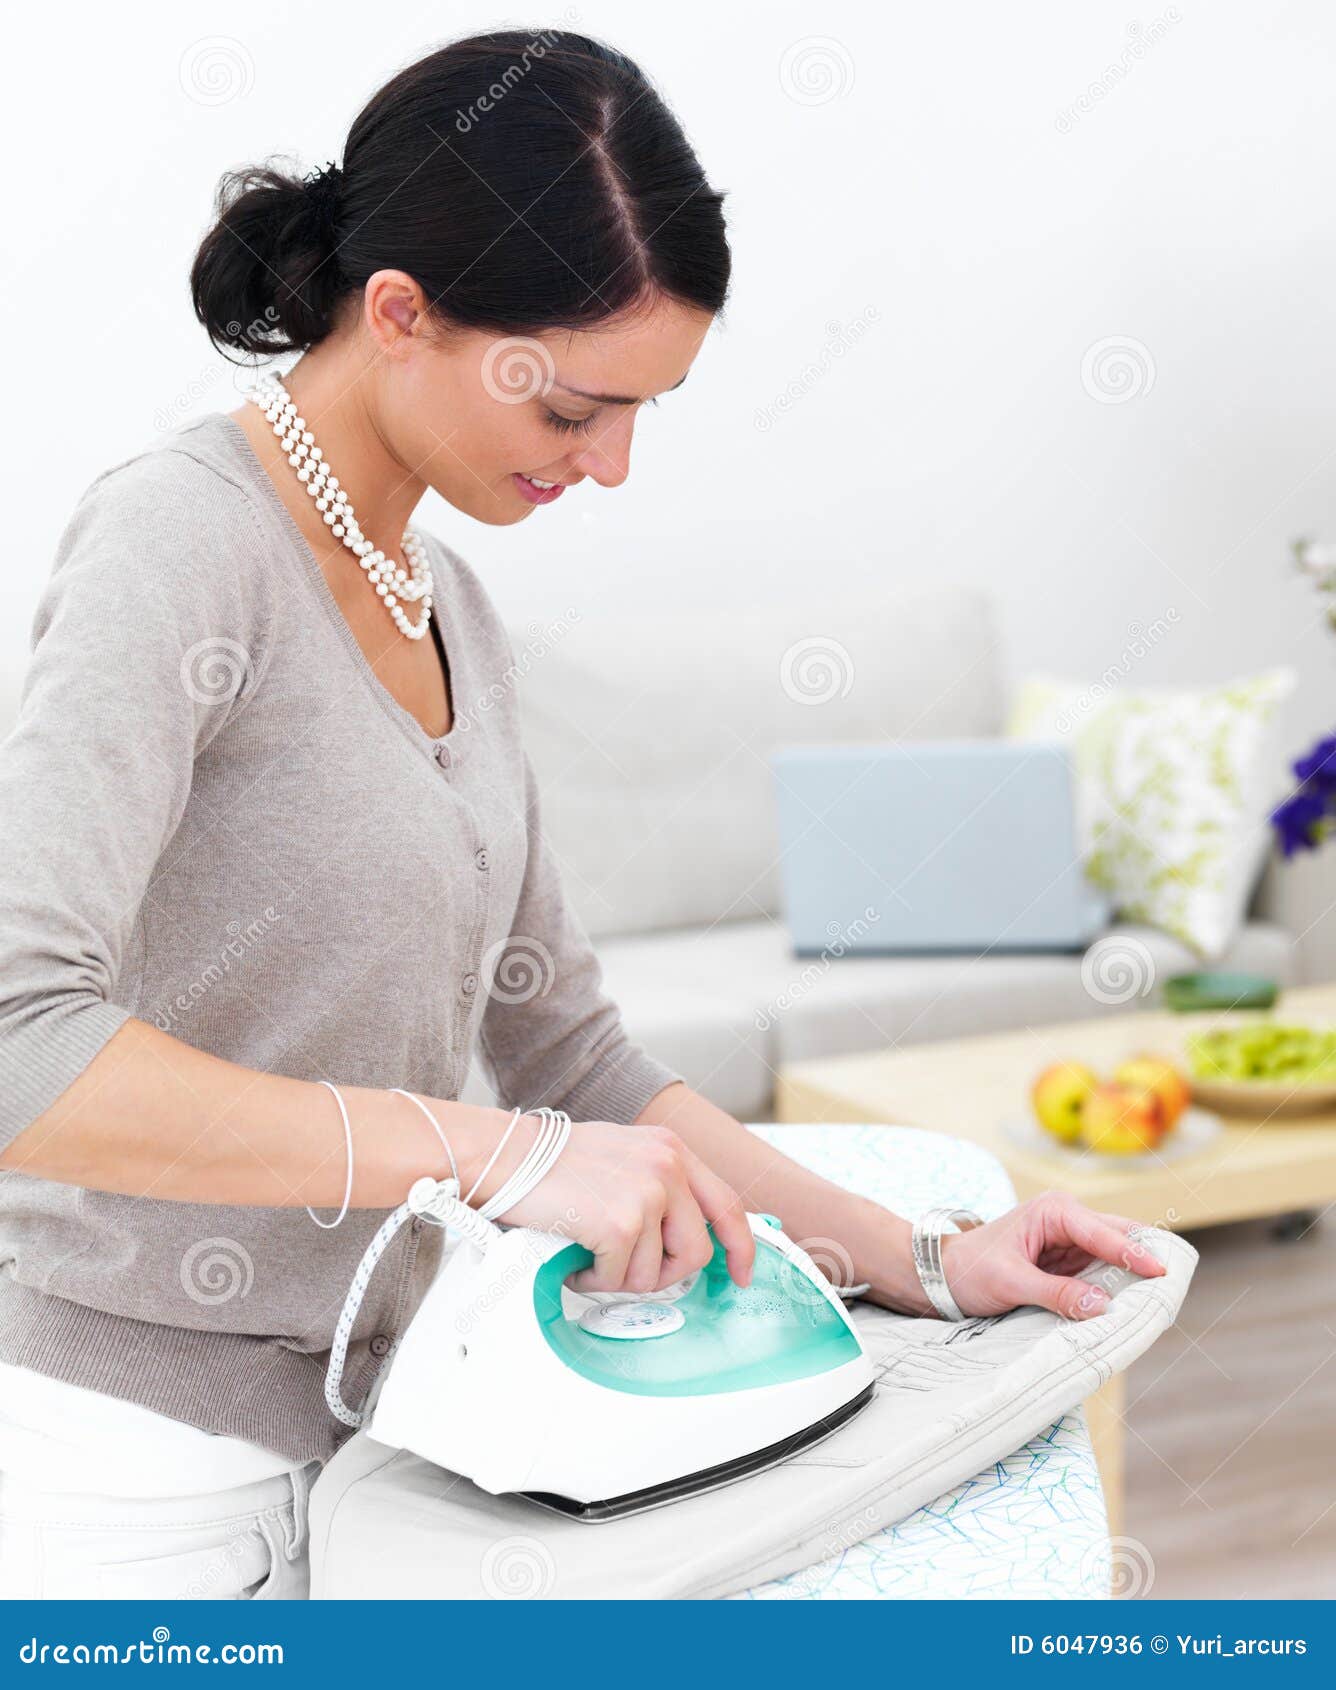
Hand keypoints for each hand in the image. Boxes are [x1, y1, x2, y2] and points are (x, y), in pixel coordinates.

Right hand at [495, 1120, 755, 1294]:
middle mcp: (667, 1167)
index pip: (726, 1204)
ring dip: (620, 1276)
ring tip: (590, 1254)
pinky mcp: (621, 1224)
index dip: (741, 1246)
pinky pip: (619, 1279)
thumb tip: (680, 1237)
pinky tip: (575, 1257)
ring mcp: (647, 1194)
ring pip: (655, 1272)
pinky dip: (594, 1279)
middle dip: (665, 1273)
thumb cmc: (553, 1163)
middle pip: (696, 1250)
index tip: (741, 1274)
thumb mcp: (624, 1157)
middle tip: (630, 1270)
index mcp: (671, 1150)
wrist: (507, 1157)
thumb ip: (660, 1186)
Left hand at [936, 1189, 1167, 1320]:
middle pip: (1119, 1237)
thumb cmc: (972, 1269)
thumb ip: (1057, 1293)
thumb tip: (1102, 1306)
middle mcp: (1068, 1219)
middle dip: (1145, 1259)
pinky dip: (1121, 1286)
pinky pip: (1104, 1272)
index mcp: (1054, 1211)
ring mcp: (1073, 1240)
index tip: (1160, 1272)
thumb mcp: (1011, 1283)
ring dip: (1136, 1275)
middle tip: (1175, 1285)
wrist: (947, 1274)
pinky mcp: (1072, 1262)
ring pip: (1116, 1255)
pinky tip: (1138, 1304)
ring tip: (1165, 1298)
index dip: (1133, 1253)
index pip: (1102, 1232)